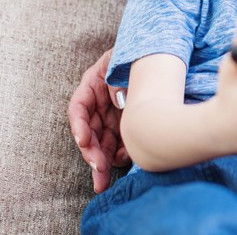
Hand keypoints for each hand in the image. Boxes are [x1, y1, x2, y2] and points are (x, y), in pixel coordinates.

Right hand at [67, 49, 130, 192]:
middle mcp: (98, 104)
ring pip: (101, 143)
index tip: (83, 140)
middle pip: (89, 132)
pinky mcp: (124, 127)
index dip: (79, 125)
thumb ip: (117, 80)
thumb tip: (119, 100)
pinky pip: (118, 144)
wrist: (158, 57)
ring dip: (101, 162)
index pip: (79, 107)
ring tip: (103, 180)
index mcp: (93, 85)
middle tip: (99, 170)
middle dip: (92, 153)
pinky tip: (123, 163)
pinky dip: (120, 155)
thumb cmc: (136, 57)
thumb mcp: (122, 62)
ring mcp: (110, 116)